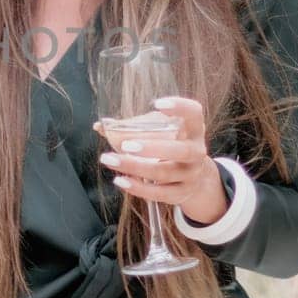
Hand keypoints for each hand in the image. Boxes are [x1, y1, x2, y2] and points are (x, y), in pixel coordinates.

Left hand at [92, 96, 228, 223]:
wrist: (196, 180)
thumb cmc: (172, 148)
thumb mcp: (164, 134)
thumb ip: (135, 128)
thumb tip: (100, 126)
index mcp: (194, 130)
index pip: (194, 113)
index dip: (179, 107)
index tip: (157, 104)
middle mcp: (196, 152)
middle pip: (180, 150)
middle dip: (152, 148)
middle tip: (126, 145)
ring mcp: (190, 175)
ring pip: (164, 173)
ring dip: (135, 167)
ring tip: (110, 160)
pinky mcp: (181, 193)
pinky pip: (159, 193)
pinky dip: (138, 188)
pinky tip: (120, 180)